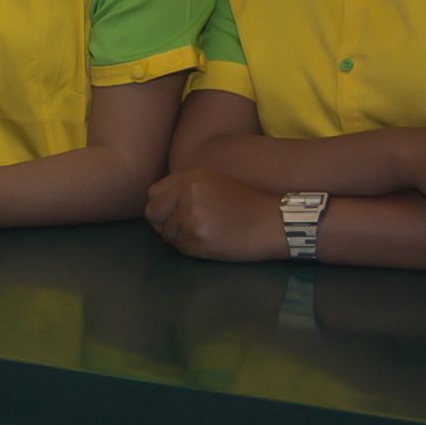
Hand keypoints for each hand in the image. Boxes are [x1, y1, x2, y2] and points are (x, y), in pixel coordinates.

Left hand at [145, 168, 286, 260]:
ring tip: (205, 231)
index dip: (161, 206)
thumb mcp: (214, 182)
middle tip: (184, 227)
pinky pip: (179, 247)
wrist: (272, 223)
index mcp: (191, 177)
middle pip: (153, 213)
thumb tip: (155, 204)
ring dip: (180, 237)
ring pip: (166, 233)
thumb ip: (184, 188)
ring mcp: (190, 216)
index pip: (153, 193)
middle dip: (163, 223)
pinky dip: (190, 247)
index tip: (174, 213)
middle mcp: (187, 193)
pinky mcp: (196, 237)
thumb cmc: (245, 205)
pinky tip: (210, 241)